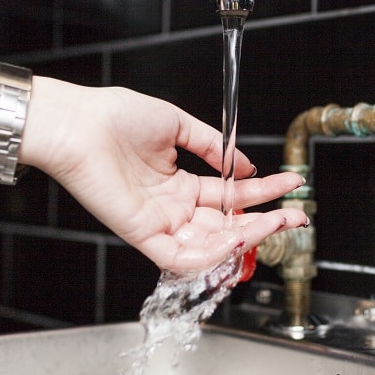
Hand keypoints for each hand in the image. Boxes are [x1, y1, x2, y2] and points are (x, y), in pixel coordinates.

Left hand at [22, 81, 308, 272]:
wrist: (77, 123)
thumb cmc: (113, 118)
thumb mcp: (176, 125)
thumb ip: (212, 146)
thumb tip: (244, 165)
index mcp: (180, 183)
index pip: (231, 196)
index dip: (264, 192)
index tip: (291, 184)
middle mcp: (173, 207)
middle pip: (229, 224)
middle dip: (267, 221)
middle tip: (297, 214)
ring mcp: (160, 223)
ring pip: (212, 244)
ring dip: (249, 235)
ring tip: (277, 221)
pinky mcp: (144, 234)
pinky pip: (182, 256)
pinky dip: (212, 251)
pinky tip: (239, 235)